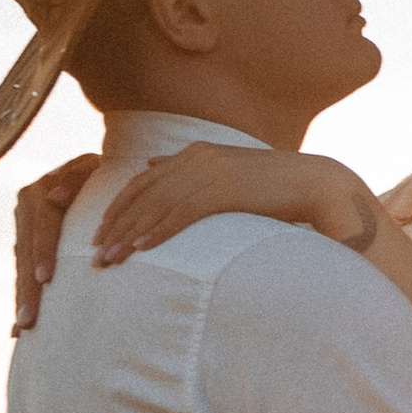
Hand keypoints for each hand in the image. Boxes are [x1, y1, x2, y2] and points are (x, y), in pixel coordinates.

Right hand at [13, 156, 101, 331]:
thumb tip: (53, 198)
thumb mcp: (87, 168)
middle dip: (27, 289)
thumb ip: (73, 180)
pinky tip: (17, 329)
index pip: (41, 228)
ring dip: (22, 298)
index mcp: (37, 195)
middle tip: (29, 320)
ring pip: (21, 268)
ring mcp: (22, 230)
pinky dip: (22, 298)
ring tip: (23, 328)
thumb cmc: (94, 171)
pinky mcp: (25, 245)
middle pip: (25, 255)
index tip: (44, 278)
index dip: (42, 253)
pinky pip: (23, 274)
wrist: (82, 171)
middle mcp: (24, 214)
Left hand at [88, 146, 380, 267]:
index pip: (142, 182)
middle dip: (114, 225)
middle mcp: (197, 158)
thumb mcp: (227, 171)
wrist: (317, 184)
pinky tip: (141, 251)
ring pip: (155, 206)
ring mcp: (210, 172)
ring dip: (128, 235)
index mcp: (196, 153)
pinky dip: (157, 232)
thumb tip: (153, 166)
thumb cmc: (276, 187)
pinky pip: (181, 214)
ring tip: (110, 259)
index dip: (118, 209)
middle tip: (94, 254)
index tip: (100, 234)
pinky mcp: (224, 190)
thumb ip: (189, 168)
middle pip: (141, 194)